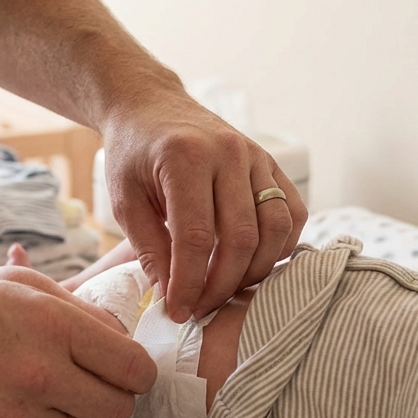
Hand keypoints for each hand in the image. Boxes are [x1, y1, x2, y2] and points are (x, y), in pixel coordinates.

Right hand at [0, 270, 154, 417]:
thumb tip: (124, 339)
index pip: (135, 369)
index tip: (127, 369)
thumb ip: (83, 313)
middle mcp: (39, 375)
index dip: (138, 372)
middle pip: (118, 411)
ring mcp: (14, 416)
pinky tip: (24, 411)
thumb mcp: (25, 284)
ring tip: (56, 398)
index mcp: (55, 327)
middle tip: (94, 385)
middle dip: (114, 399)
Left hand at [102, 92, 306, 321]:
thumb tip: (173, 296)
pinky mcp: (272, 163)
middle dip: (222, 285)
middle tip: (200, 308)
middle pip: (241, 238)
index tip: (178, 311)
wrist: (151, 105)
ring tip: (226, 289)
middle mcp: (229, 153)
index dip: (189, 283)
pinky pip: (293, 213)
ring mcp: (257, 156)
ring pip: (276, 228)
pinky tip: (253, 263)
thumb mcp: (125, 200)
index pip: (196, 237)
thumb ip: (149, 249)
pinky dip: (280, 246)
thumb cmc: (133, 153)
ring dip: (255, 271)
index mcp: (185, 158)